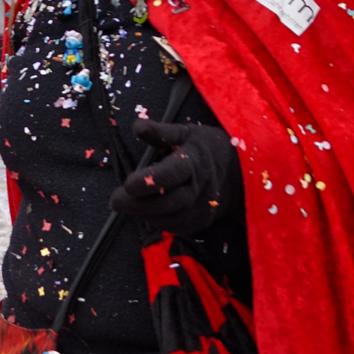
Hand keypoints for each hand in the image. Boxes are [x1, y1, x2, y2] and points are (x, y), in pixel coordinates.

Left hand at [110, 119, 241, 236]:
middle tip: (115, 200)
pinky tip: (143, 213)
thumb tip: (136, 126)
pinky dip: (157, 222)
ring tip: (125, 206)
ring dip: (144, 215)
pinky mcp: (200, 221)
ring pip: (170, 219)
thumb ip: (161, 132)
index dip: (148, 181)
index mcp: (195, 161)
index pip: (172, 174)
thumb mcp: (186, 132)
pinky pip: (175, 227)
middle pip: (168, 202)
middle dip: (138, 204)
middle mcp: (200, 187)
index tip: (127, 184)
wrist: (238, 173)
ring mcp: (202, 208)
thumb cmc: (205, 148)